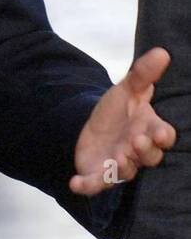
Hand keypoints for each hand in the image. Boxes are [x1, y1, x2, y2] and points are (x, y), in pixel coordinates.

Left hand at [70, 47, 175, 194]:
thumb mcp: (126, 89)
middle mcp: (138, 150)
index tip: (162, 134)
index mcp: (148, 129)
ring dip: (123, 165)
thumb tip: (162, 52)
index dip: (164, 136)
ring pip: (127, 170)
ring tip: (117, 156)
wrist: (92, 128)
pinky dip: (86, 186)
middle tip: (137, 140)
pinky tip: (74, 183)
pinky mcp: (100, 174)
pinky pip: (95, 184)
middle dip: (145, 150)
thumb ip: (142, 74)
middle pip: (149, 156)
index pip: (163, 135)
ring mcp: (120, 163)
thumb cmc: (117, 111)